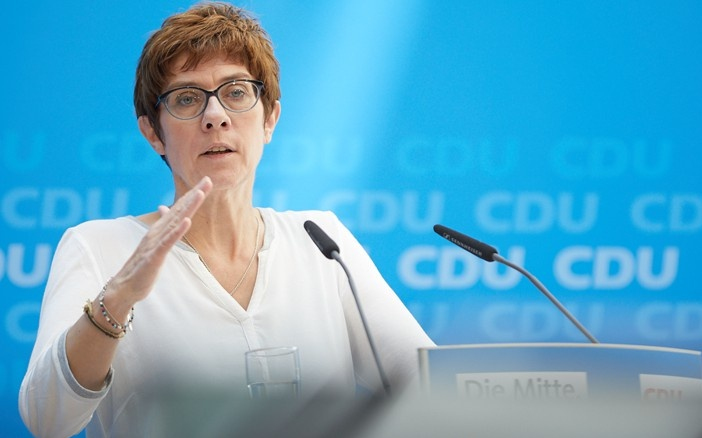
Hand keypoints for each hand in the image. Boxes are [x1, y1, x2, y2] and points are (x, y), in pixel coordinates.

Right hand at [107, 176, 212, 304]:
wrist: (125, 286)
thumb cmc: (142, 266)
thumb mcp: (156, 243)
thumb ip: (162, 226)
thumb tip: (164, 208)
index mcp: (160, 229)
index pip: (179, 208)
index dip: (193, 195)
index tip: (207, 181)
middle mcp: (158, 231)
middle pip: (179, 210)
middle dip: (194, 195)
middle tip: (208, 179)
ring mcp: (155, 242)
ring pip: (174, 222)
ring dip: (187, 207)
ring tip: (200, 194)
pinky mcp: (154, 256)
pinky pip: (167, 242)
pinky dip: (177, 231)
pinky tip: (186, 222)